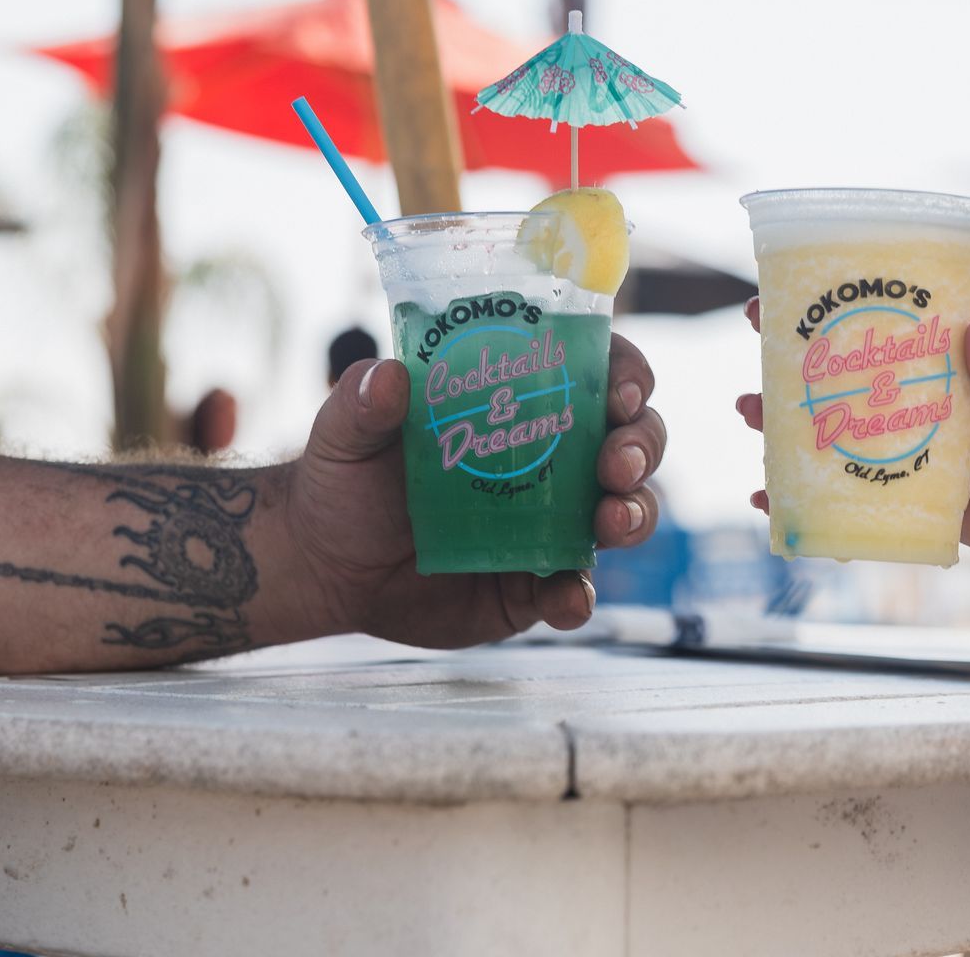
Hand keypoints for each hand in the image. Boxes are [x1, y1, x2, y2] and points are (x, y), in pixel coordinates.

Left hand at [280, 334, 665, 647]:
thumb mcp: (346, 431)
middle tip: (618, 461)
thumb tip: (389, 378)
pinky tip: (565, 597)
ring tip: (612, 521)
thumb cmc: (348, 479)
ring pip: (623, 514)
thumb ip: (363, 402)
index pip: (597, 372)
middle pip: (631, 441)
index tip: (623, 389)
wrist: (328, 565)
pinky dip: (579, 597)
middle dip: (641, 446)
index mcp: (524, 404)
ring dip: (634, 514)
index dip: (626, 374)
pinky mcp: (534, 587)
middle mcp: (554, 460)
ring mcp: (552, 526)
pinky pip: (574, 592)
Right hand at [736, 299, 969, 574]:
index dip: (834, 313)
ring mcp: (910, 458)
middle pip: (844, 383)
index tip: (785, 297)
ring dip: (787, 431)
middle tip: (754, 359)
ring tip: (751, 417)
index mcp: (946, 367)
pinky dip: (810, 505)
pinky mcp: (912, 508)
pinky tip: (773, 503)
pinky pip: (852, 502)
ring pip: (837, 439)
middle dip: (790, 371)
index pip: (882, 331)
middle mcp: (919, 408)